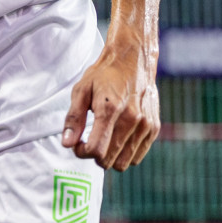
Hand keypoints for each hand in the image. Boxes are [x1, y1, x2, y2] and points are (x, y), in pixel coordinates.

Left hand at [60, 36, 159, 169]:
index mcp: (110, 109)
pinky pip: (137, 157)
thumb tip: (67, 144)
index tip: (78, 144)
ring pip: (123, 163)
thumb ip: (74, 118)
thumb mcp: (82, 90)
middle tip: (89, 140)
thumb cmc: (105, 74)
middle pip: (108, 160)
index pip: (96, 150)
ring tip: (104, 138)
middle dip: (94, 156)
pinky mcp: (154, 128)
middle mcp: (131, 120)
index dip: (81, 152)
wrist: (133, 59)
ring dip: (110, 157)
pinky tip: (118, 137)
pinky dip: (125, 153)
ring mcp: (145, 125)